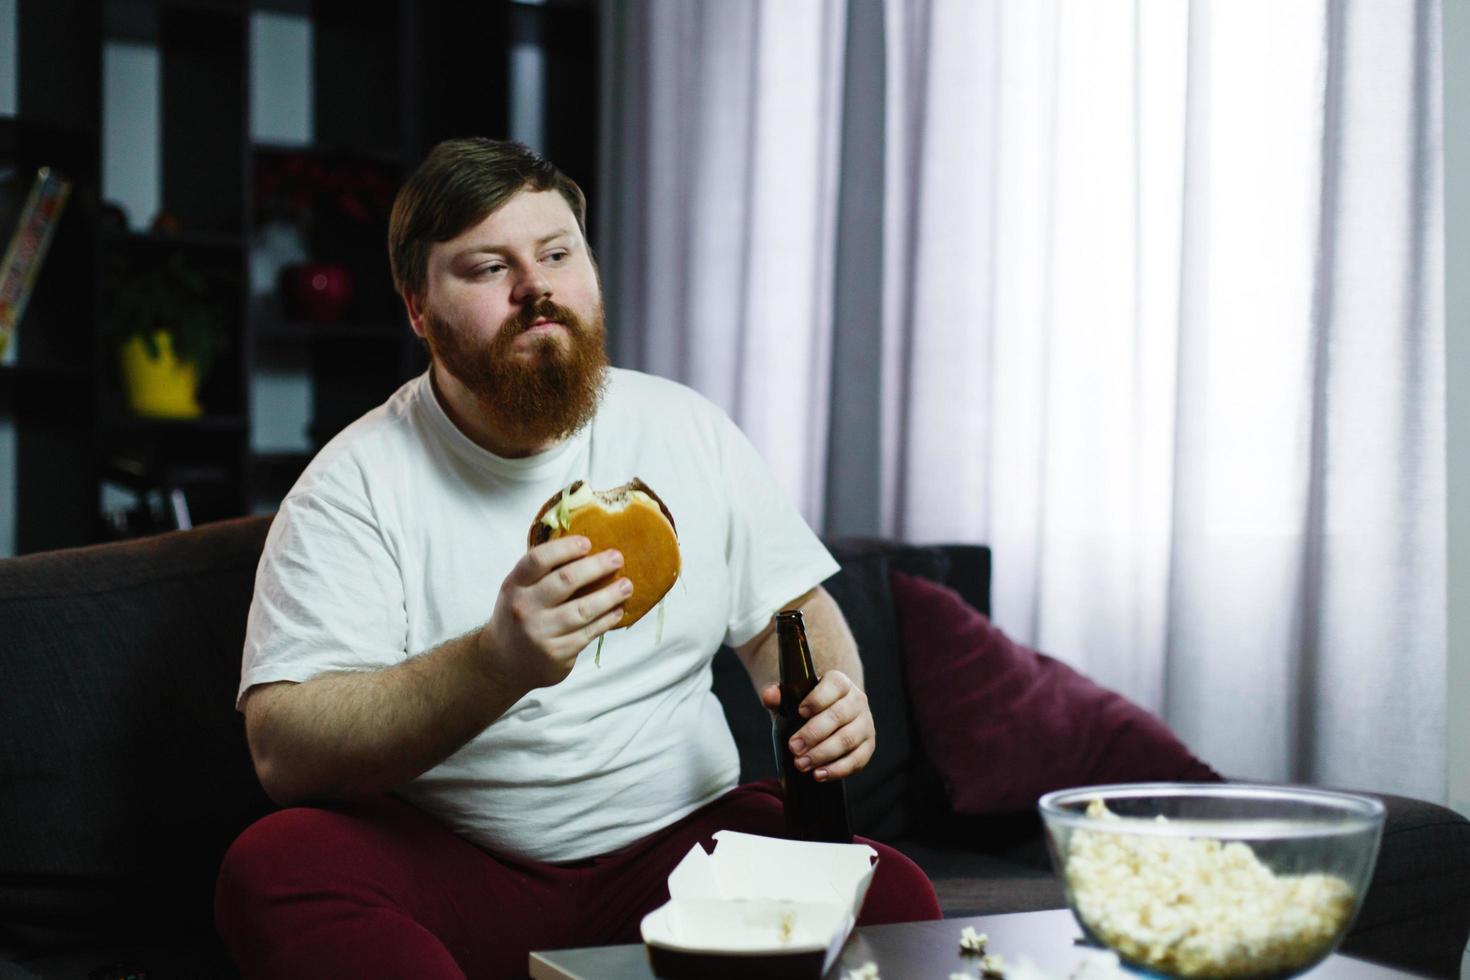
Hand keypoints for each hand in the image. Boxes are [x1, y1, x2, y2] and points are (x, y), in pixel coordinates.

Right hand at [479, 535, 629, 692]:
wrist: (504, 664)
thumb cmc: (519, 617)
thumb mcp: (519, 591)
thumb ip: (542, 573)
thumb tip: (585, 548)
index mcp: (515, 585)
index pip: (538, 560)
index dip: (565, 548)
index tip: (588, 542)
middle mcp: (525, 608)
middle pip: (565, 580)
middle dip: (596, 566)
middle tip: (618, 558)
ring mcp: (541, 632)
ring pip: (583, 609)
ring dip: (610, 595)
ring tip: (627, 585)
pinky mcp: (557, 653)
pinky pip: (588, 632)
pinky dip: (606, 620)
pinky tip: (617, 610)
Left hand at [760, 670, 874, 781]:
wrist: (827, 717)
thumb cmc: (805, 706)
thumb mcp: (791, 698)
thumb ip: (777, 695)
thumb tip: (769, 696)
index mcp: (840, 683)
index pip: (835, 685)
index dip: (818, 699)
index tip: (800, 712)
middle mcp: (857, 700)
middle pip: (839, 715)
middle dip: (814, 734)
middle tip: (793, 747)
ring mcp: (865, 724)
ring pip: (848, 739)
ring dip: (823, 754)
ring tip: (801, 764)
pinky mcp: (868, 746)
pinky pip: (857, 760)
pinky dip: (838, 769)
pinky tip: (818, 775)